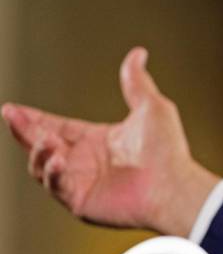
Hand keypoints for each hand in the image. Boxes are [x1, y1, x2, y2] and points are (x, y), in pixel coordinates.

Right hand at [1, 47, 219, 235]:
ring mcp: (81, 182)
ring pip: (42, 166)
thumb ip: (136, 81)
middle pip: (42, 145)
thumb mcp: (151, 107)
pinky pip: (55, 186)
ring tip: (47, 139)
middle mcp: (85, 162)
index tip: (12, 108)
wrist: (175, 186)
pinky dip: (51, 172)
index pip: (57, 126)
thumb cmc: (169, 150)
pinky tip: (57, 158)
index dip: (34, 118)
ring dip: (39, 151)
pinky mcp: (80, 201)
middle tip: (13, 116)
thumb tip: (138, 53)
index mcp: (97, 140)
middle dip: (24, 130)